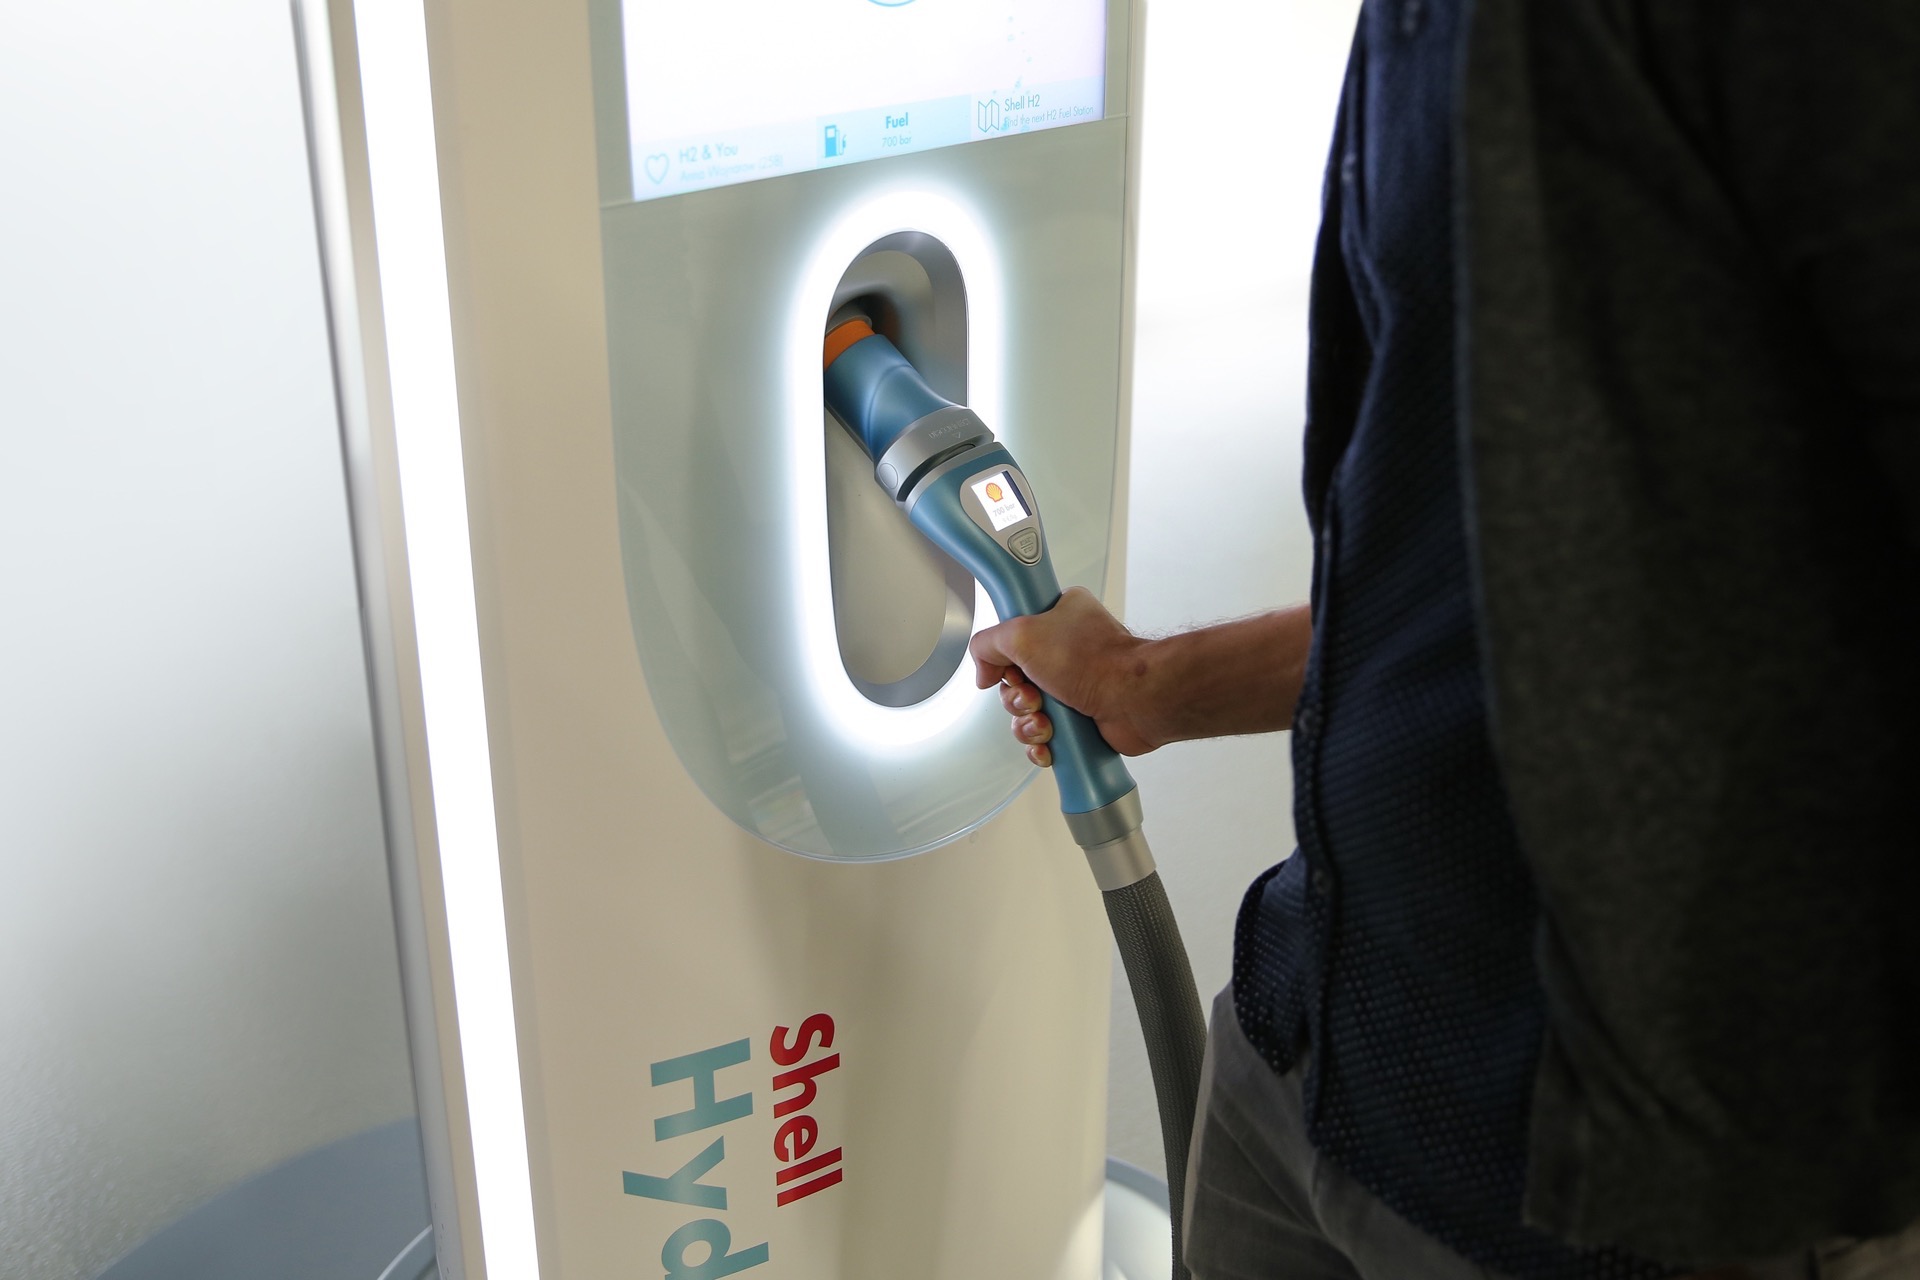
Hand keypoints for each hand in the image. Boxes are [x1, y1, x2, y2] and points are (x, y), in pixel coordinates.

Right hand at [968, 586, 1156, 767]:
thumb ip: (987, 643)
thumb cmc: (1097, 662)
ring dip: (1027, 722)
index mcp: (1058, 616)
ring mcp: (1073, 685)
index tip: (1008, 663)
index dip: (1003, 654)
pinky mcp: (1079, 717)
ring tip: (1046, 721)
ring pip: (1026, 711)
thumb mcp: (1022, 634)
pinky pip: (1044, 735)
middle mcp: (1065, 649)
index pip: (1010, 634)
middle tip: (1033, 695)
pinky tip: (1050, 740)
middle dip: (1016, 697)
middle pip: (1014, 678)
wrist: (1134, 700)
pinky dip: (1041, 742)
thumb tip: (984, 670)